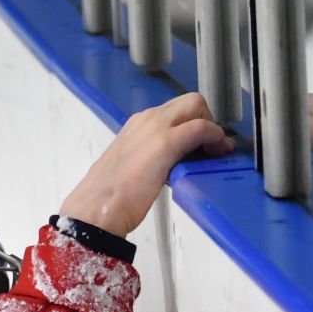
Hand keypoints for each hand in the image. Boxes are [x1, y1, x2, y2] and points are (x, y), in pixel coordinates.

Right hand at [58, 92, 234, 238]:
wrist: (96, 209)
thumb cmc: (107, 198)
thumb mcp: (128, 168)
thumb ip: (149, 160)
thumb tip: (167, 166)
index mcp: (134, 126)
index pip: (173, 111)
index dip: (192, 124)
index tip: (198, 146)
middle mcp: (146, 120)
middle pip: (189, 102)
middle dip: (205, 119)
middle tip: (207, 146)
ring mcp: (156, 129)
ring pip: (195, 106)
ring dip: (210, 127)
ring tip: (211, 153)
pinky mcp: (166, 143)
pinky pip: (202, 128)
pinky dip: (215, 137)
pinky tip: (217, 153)